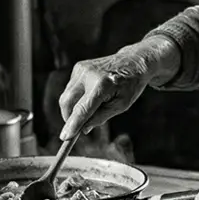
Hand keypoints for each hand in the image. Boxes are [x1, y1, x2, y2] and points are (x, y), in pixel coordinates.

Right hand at [58, 37, 178, 140]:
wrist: (133, 61)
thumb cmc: (130, 85)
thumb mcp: (121, 105)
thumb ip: (101, 117)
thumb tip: (83, 129)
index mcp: (103, 85)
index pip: (82, 109)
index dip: (72, 125)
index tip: (65, 137)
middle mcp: (88, 74)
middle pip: (67, 102)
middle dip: (68, 118)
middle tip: (76, 128)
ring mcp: (81, 69)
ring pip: (66, 96)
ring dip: (73, 108)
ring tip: (93, 107)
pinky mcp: (78, 67)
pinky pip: (70, 88)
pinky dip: (76, 98)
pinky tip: (91, 95)